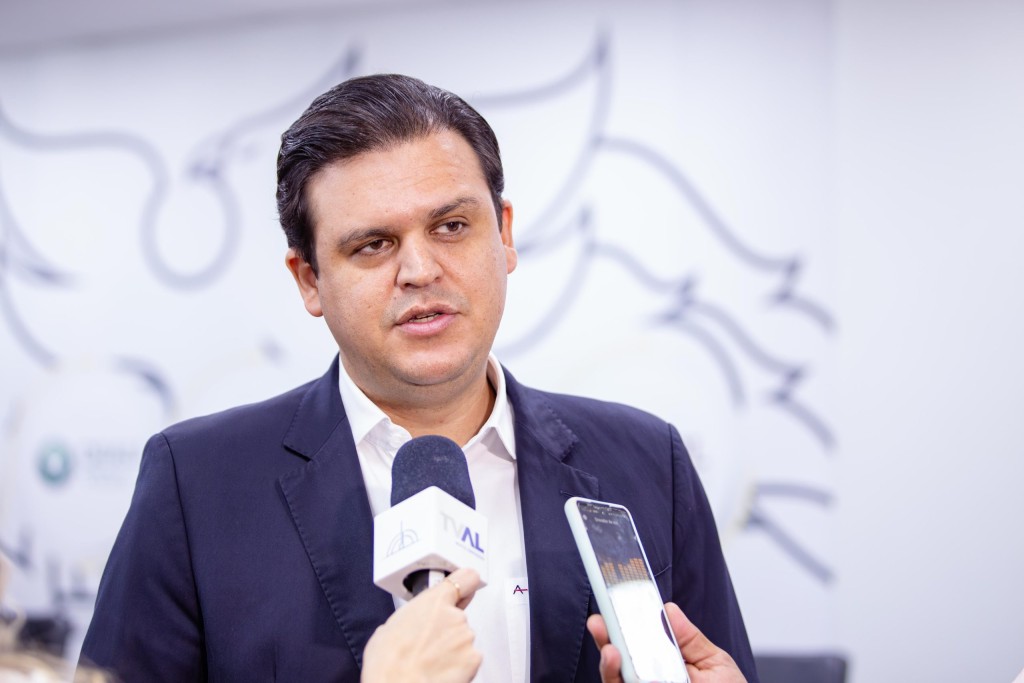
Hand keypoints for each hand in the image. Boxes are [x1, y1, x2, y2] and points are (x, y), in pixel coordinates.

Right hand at [361, 568, 482, 682]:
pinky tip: (440, 672)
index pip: (465, 578)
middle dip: (447, 629)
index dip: (466, 582)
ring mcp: (466, 638)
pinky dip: (460, 666)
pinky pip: (469, 660)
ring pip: (463, 640)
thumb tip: (409, 626)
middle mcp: (455, 617)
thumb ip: (410, 617)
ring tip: (431, 662)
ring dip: (452, 649)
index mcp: (434, 602)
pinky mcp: (474, 660)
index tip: (465, 586)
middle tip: (428, 645)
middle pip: (458, 618)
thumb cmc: (389, 662)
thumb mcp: (389, 627)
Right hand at [586, 602, 745, 682]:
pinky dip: (625, 682)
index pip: (637, 641)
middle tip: (600, 623)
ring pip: (615, 681)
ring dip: (610, 667)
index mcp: (665, 664)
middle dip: (606, 639)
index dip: (622, 623)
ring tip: (613, 653)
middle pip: (618, 660)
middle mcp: (648, 680)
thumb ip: (690, 639)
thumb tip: (668, 609)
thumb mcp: (716, 664)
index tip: (614, 602)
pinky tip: (638, 679)